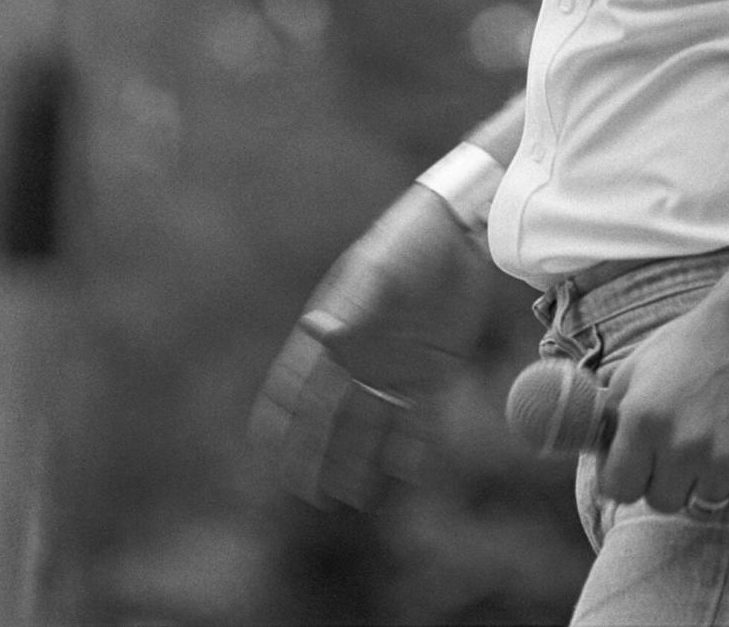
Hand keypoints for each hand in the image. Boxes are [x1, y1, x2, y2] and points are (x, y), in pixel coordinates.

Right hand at [252, 185, 490, 508]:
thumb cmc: (408, 241)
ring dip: (358, 459)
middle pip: (329, 416)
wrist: (463, 230)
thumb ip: (352, 305)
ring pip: (370, 425)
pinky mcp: (434, 370)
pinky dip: (410, 446)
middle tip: (307, 494)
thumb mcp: (377, 270)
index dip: (279, 416)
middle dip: (316, 454)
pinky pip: (418, 418)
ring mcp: (395, 366)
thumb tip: (316, 330)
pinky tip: (402, 473)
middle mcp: (359, 355)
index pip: (295, 381)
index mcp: (334, 329)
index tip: (265, 451)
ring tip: (349, 498)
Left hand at [596, 273, 728, 523]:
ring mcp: (723, 458)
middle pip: (659, 502)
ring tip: (705, 449)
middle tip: (674, 452)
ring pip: (698, 507)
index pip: (617, 489)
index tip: (633, 466)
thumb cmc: (690, 344)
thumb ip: (613, 413)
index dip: (622, 477)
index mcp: (643, 418)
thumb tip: (598, 452)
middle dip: (660, 480)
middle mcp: (681, 444)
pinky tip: (728, 467)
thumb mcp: (637, 366)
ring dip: (698, 485)